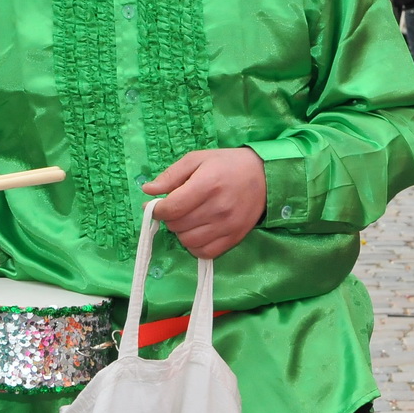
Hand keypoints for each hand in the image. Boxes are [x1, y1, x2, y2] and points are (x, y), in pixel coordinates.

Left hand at [143, 148, 266, 258]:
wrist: (265, 175)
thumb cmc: (228, 164)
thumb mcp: (198, 159)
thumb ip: (171, 175)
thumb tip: (148, 190)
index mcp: (207, 185)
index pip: (172, 208)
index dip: (157, 209)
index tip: (155, 206)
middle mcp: (218, 208)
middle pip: (177, 225)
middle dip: (171, 218)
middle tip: (178, 207)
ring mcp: (227, 226)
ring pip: (188, 241)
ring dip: (182, 232)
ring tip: (189, 218)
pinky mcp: (234, 238)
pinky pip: (204, 253)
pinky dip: (195, 245)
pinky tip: (199, 231)